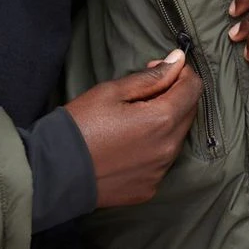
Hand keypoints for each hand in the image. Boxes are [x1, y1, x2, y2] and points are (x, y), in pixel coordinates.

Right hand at [64, 50, 202, 207]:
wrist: (55, 171)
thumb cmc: (80, 125)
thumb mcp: (112, 92)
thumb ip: (151, 77)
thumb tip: (178, 60)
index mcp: (162, 120)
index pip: (193, 88)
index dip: (180, 72)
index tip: (158, 69)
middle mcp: (168, 148)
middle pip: (189, 113)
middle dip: (174, 96)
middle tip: (142, 92)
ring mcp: (160, 171)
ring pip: (176, 138)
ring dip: (164, 123)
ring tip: (132, 120)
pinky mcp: (149, 187)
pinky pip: (161, 162)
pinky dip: (153, 148)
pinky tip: (127, 145)